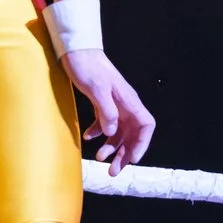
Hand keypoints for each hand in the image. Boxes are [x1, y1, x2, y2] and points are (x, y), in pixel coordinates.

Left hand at [63, 48, 154, 173]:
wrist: (76, 51)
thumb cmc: (88, 66)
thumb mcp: (96, 88)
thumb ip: (106, 110)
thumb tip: (111, 132)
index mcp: (128, 100)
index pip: (146, 125)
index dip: (142, 144)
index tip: (132, 159)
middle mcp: (124, 105)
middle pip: (132, 134)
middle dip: (125, 153)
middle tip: (113, 171)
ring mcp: (113, 105)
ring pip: (118, 132)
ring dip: (112, 147)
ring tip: (100, 158)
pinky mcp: (101, 104)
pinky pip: (104, 124)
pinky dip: (98, 134)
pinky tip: (88, 137)